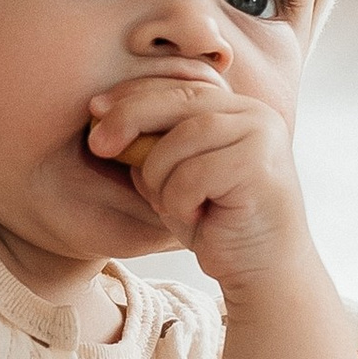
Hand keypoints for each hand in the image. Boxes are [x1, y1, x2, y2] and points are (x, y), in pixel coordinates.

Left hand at [87, 67, 311, 289]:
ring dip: (161, 177)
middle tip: (98, 145)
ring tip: (173, 205)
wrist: (263, 271)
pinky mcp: (260, 167)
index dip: (134, 93)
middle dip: (130, 118)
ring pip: (183, 139)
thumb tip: (104, 119)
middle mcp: (254, 114)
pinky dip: (180, 201)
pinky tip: (198, 218)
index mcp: (235, 109)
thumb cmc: (216, 225)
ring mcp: (262, 137)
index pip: (179, 87)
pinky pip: (194, 174)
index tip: (95, 108)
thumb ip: (152, 148)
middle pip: (180, 100)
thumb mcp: (172, 179)